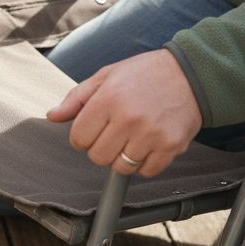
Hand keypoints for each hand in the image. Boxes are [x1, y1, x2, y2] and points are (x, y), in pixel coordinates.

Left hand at [46, 49, 201, 177]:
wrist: (191, 74)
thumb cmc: (146, 73)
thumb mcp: (107, 75)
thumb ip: (77, 98)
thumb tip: (53, 116)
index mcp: (109, 98)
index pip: (78, 138)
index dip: (83, 136)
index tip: (95, 128)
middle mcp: (128, 117)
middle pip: (97, 157)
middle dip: (102, 147)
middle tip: (115, 131)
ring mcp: (151, 134)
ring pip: (120, 167)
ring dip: (123, 157)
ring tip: (133, 136)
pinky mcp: (170, 146)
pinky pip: (146, 171)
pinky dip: (145, 163)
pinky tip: (149, 143)